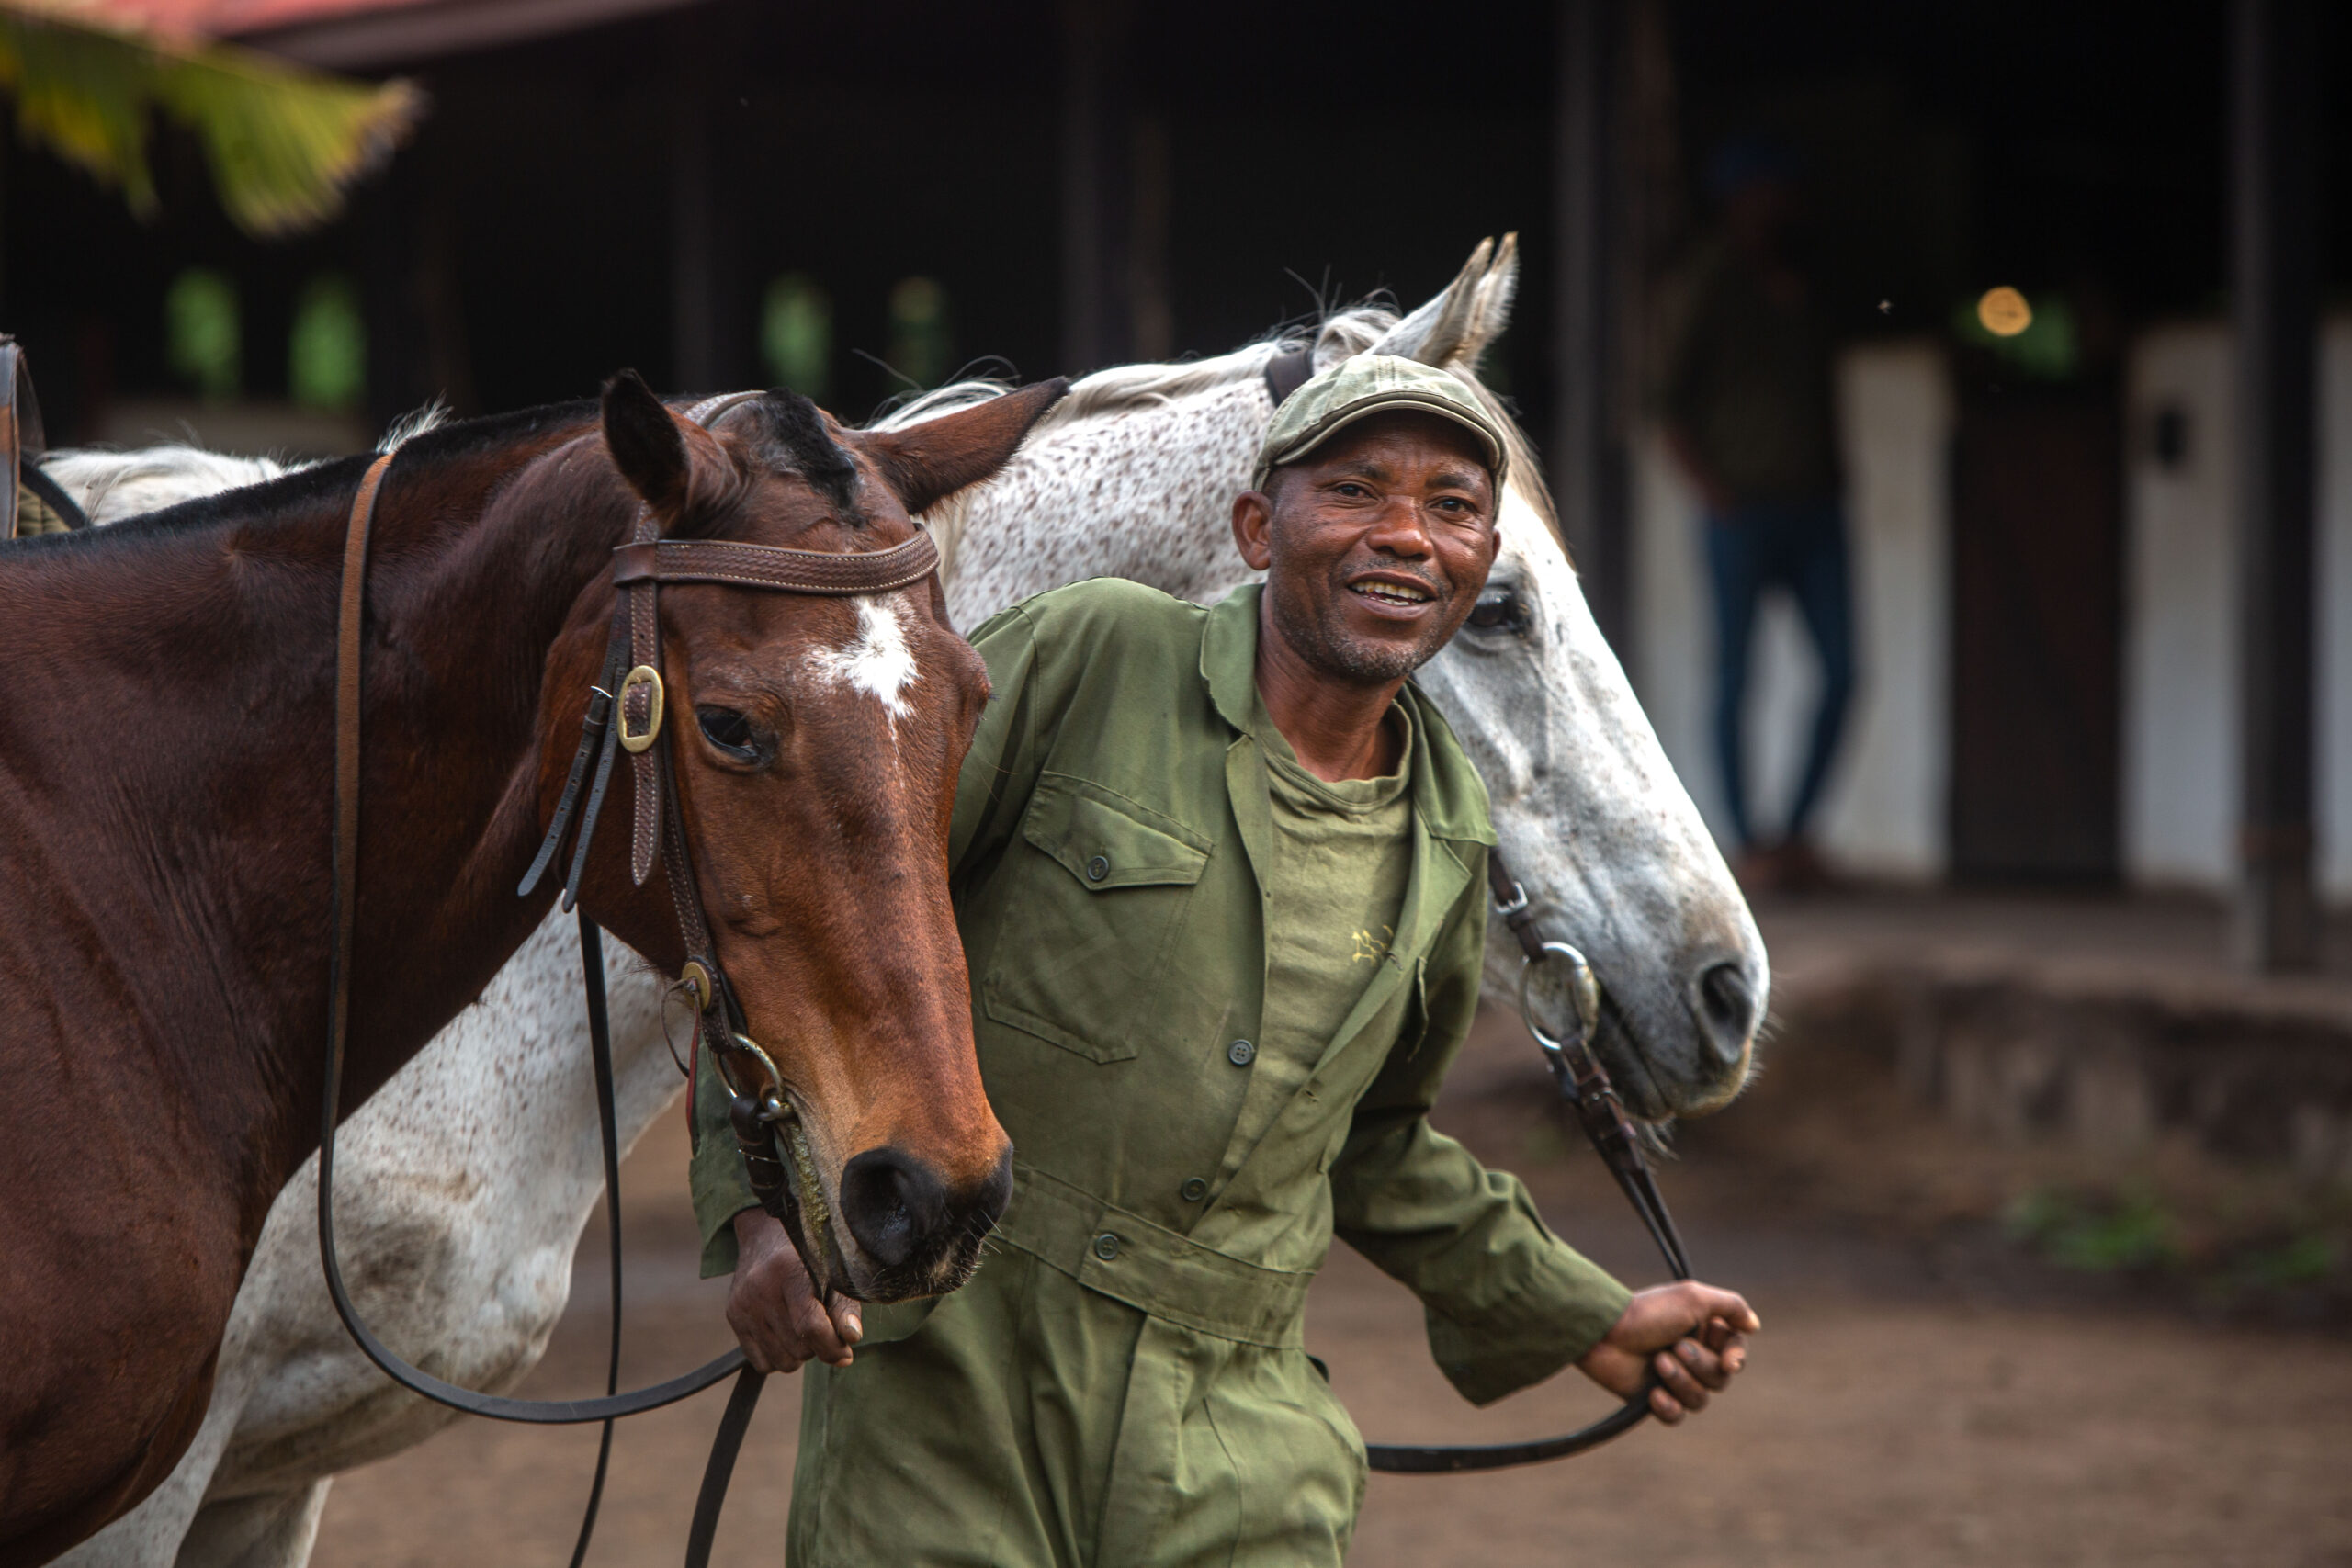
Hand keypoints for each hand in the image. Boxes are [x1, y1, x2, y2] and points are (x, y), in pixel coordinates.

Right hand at [727, 1209, 862, 1374]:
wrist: (767, 1235)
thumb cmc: (809, 1256)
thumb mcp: (834, 1274)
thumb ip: (845, 1307)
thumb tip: (851, 1339)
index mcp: (789, 1270)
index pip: (810, 1325)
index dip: (832, 1347)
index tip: (845, 1351)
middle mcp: (761, 1287)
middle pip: (799, 1348)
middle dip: (818, 1346)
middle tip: (822, 1326)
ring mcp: (743, 1303)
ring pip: (782, 1362)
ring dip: (800, 1354)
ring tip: (804, 1328)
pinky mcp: (733, 1316)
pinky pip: (762, 1363)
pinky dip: (779, 1357)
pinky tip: (785, 1334)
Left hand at [1575, 1281, 1757, 1423]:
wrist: (1603, 1334)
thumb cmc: (1646, 1313)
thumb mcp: (1692, 1298)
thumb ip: (1730, 1306)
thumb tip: (1755, 1325)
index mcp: (1703, 1331)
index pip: (1736, 1352)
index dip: (1735, 1359)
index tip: (1729, 1362)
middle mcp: (1693, 1356)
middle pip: (1719, 1379)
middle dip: (1698, 1364)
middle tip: (1673, 1346)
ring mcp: (1674, 1379)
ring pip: (1700, 1400)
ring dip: (1680, 1381)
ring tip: (1657, 1362)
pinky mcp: (1655, 1398)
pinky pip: (1677, 1416)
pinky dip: (1667, 1406)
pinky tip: (1653, 1393)